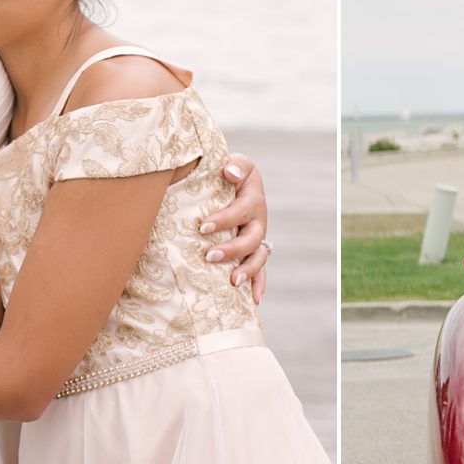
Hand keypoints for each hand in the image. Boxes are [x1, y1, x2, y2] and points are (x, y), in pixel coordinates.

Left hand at [202, 154, 270, 304]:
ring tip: (232, 281)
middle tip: (208, 255)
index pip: (241, 210)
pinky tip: (254, 300)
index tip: (203, 226)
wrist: (230, 179)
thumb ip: (234, 164)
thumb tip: (229, 173)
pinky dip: (259, 284)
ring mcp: (258, 236)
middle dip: (232, 249)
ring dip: (247, 270)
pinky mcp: (254, 249)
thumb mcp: (233, 163)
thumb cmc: (225, 171)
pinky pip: (261, 270)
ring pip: (259, 256)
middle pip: (252, 237)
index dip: (225, 219)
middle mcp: (258, 218)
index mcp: (252, 196)